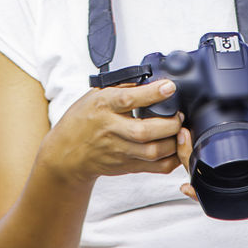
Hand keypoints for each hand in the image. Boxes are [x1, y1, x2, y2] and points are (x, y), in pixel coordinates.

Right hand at [42, 78, 184, 185]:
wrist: (66, 152)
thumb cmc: (82, 119)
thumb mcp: (95, 95)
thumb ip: (121, 87)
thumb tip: (149, 80)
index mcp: (103, 106)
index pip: (128, 99)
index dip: (151, 93)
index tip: (169, 87)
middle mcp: (111, 129)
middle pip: (144, 132)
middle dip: (168, 124)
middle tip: (179, 114)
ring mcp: (119, 151)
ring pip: (152, 152)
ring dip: (172, 142)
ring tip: (180, 131)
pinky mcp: (126, 166)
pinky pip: (154, 167)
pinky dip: (170, 159)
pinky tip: (176, 148)